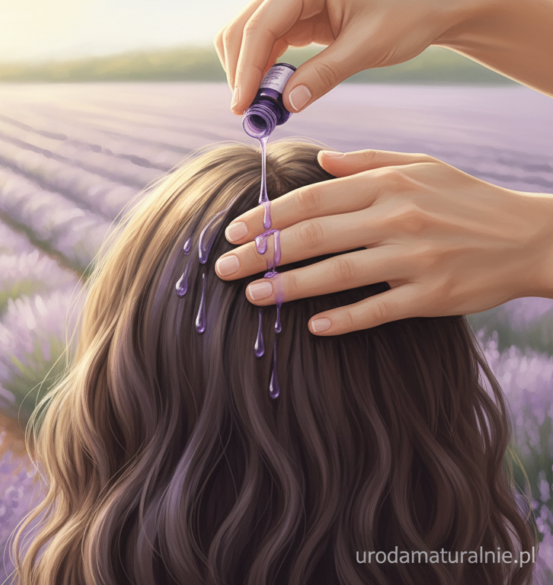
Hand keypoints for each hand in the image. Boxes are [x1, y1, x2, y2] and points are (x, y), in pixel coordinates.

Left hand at [212, 149, 552, 335]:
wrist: (528, 237)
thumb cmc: (465, 199)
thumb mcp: (420, 166)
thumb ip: (365, 162)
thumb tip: (317, 159)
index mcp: (388, 185)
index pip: (313, 199)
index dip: (268, 216)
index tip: (234, 230)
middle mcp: (397, 218)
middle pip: (313, 236)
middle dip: (262, 253)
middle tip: (224, 268)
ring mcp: (414, 258)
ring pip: (337, 274)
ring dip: (289, 286)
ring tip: (254, 296)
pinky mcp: (430, 295)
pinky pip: (377, 310)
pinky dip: (343, 319)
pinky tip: (313, 326)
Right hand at [215, 0, 482, 114]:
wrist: (432, 5)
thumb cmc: (411, 13)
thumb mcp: (368, 45)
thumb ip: (325, 73)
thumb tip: (287, 104)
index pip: (260, 25)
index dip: (247, 68)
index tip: (242, 106)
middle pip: (243, 29)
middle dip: (242, 71)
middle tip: (249, 112)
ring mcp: (292, 2)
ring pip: (248, 37)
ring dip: (249, 72)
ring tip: (262, 106)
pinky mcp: (297, 17)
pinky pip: (266, 44)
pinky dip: (263, 70)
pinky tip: (273, 93)